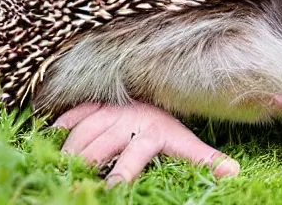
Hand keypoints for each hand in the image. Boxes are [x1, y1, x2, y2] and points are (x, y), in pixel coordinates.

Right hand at [51, 101, 239, 185]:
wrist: (154, 93)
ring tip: (57, 170)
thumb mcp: (186, 143)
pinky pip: (72, 114)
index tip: (113, 189)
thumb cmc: (167, 128)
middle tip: (71, 182)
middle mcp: (128, 119)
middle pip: (101, 145)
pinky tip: (47, 141)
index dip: (124, 172)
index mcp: (151, 132)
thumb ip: (206, 160)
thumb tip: (234, 172)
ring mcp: (108, 110)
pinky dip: (59, 127)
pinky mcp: (92, 104)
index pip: (136, 153)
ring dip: (68, 150)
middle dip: (86, 164)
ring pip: (82, 131)